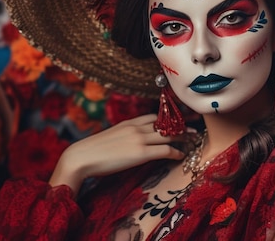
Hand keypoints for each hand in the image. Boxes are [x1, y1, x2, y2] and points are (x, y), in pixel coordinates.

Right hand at [49, 114, 189, 193]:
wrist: (81, 157)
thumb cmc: (92, 152)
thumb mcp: (111, 137)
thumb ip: (124, 136)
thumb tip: (132, 143)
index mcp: (128, 122)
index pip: (154, 116)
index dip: (169, 120)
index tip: (178, 123)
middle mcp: (136, 127)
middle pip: (165, 125)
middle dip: (181, 127)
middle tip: (193, 130)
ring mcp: (139, 139)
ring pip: (169, 136)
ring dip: (183, 139)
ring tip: (192, 142)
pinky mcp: (141, 153)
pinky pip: (166, 150)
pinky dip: (176, 153)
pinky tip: (180, 156)